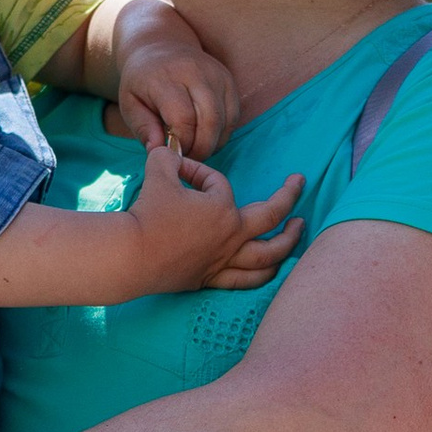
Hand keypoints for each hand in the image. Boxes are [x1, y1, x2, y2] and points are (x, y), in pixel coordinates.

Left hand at [117, 29, 239, 159]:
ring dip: (213, 143)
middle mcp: (195, 72)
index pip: (183, 119)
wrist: (160, 47)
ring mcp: (215, 74)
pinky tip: (206, 135)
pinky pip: (233, 115)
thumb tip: (158, 151)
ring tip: (196, 146)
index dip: (182, 143)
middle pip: (210, 121)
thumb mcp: (130, 104)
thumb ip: (143, 128)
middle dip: (201, 148)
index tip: (173, 152)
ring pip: (226, 120)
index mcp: (166, 78)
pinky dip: (223, 133)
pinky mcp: (228, 79)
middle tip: (188, 156)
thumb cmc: (142, 81)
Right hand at [122, 144, 305, 294]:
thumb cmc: (147, 213)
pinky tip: (272, 270)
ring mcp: (224, 261)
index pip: (220, 184)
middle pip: (271, 217)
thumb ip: (168, 156)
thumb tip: (170, 149)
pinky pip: (246, 281)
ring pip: (268, 256)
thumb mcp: (158, 171)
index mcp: (222, 209)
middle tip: (300, 183)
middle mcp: (231, 237)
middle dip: (289, 197)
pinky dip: (263, 276)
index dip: (199, 172)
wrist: (132, 254)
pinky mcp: (211, 279)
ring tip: (297, 231)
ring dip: (287, 243)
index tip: (179, 173)